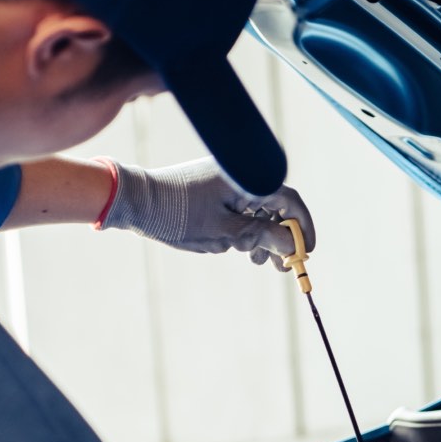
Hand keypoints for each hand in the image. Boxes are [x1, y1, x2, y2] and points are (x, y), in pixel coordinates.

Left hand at [98, 157, 315, 269]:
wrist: (135, 201)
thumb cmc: (178, 215)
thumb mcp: (225, 233)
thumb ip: (263, 236)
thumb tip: (291, 243)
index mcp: (247, 179)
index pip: (290, 200)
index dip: (302, 227)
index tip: (305, 252)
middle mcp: (241, 176)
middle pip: (277, 205)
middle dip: (283, 236)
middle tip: (284, 265)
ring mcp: (228, 181)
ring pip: (260, 209)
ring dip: (265, 236)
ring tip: (260, 262)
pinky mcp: (216, 189)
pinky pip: (243, 208)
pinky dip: (248, 229)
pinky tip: (244, 249)